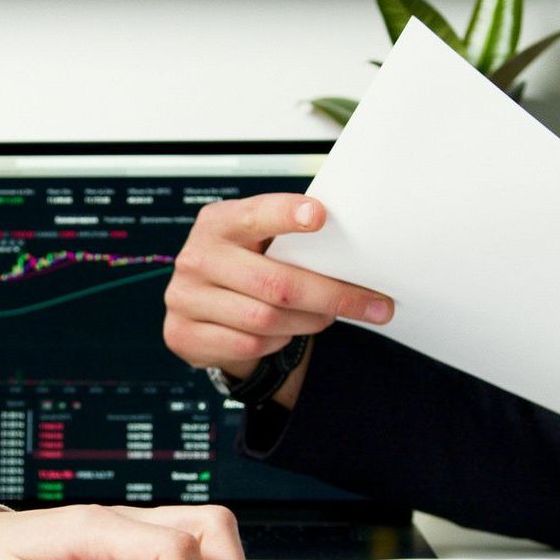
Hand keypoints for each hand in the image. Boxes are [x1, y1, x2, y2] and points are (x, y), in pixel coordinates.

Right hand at [162, 193, 393, 407]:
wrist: (199, 304)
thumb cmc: (244, 264)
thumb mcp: (258, 241)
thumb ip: (290, 239)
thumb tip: (355, 250)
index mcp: (219, 222)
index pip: (256, 215)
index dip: (286, 215)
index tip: (319, 215)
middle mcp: (197, 257)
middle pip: (277, 283)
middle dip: (333, 296)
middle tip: (375, 305)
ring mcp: (185, 298)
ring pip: (267, 320)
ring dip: (308, 322)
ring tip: (327, 316)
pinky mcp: (184, 334)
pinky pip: (249, 345)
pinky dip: (278, 341)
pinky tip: (286, 332)